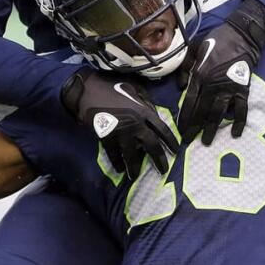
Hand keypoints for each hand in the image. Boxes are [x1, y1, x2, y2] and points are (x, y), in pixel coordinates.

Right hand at [61, 69, 176, 179]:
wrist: (88, 91)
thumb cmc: (112, 87)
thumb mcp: (134, 89)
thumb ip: (145, 101)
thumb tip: (154, 112)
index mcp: (143, 111)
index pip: (162, 129)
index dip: (171, 140)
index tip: (176, 150)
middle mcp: (135, 124)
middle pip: (151, 145)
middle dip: (158, 159)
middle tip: (163, 170)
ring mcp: (121, 132)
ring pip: (131, 154)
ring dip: (134, 167)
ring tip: (134, 176)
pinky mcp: (107, 137)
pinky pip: (114, 154)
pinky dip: (116, 162)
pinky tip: (119, 169)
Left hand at [177, 0, 264, 144]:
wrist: (241, 35)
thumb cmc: (216, 41)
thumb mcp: (194, 49)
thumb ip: (185, 68)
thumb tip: (180, 87)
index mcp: (200, 76)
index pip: (189, 102)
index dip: (185, 118)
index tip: (181, 130)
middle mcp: (213, 85)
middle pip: (202, 111)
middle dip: (195, 128)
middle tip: (189, 141)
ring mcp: (229, 88)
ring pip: (218, 113)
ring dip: (212, 129)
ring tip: (207, 141)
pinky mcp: (243, 89)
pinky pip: (241, 109)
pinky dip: (239, 122)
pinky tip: (236, 133)